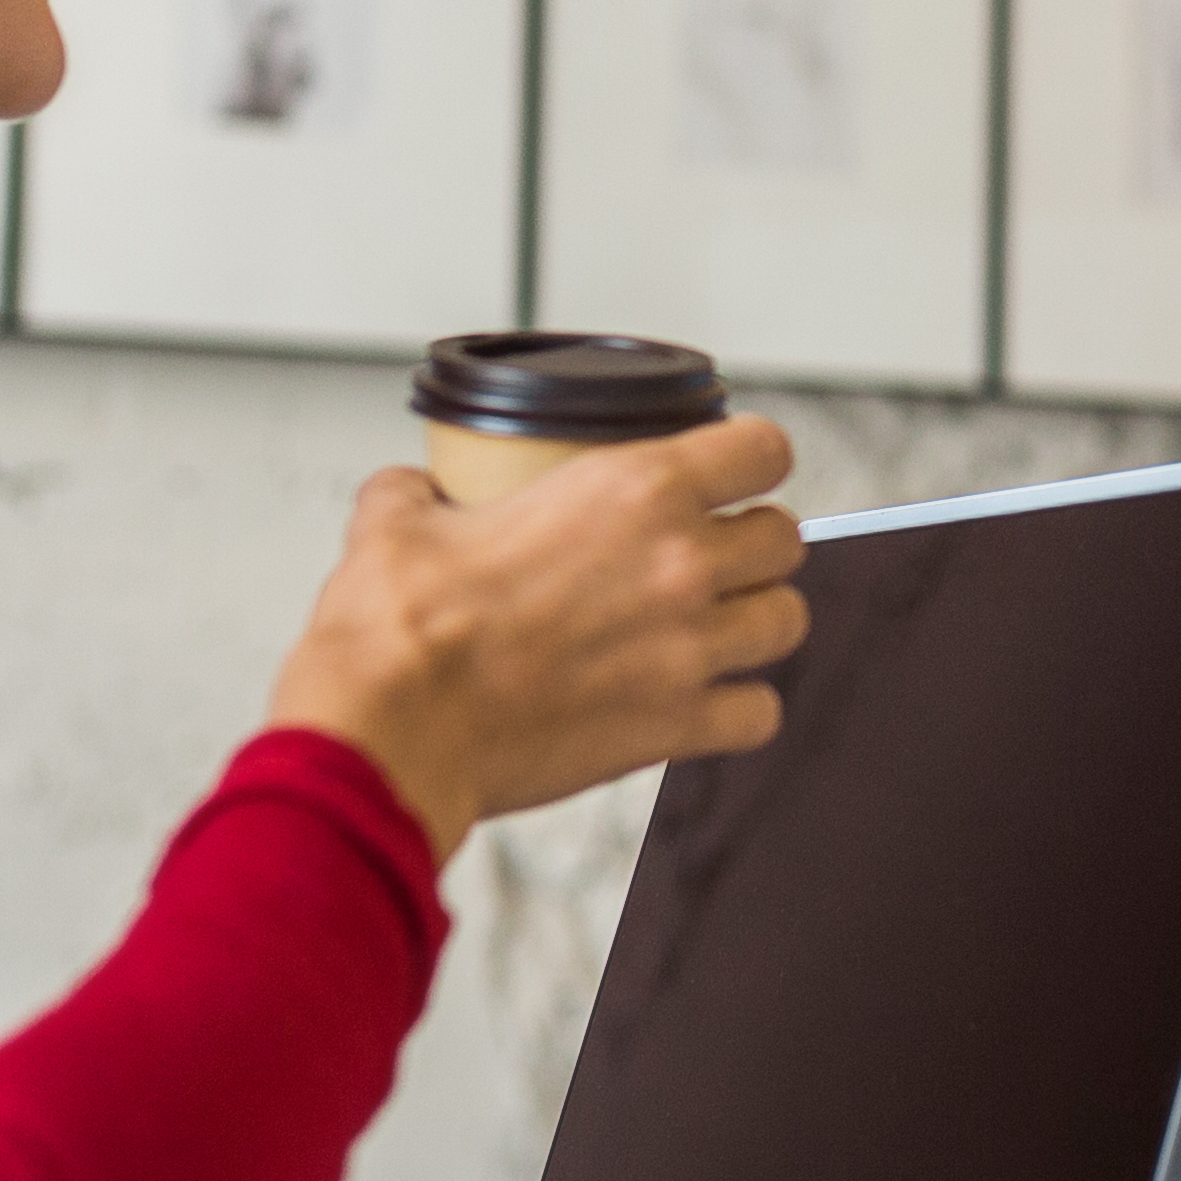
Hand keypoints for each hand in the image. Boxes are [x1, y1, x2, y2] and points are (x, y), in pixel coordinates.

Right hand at [267, 418, 807, 846]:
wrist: (392, 731)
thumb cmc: (401, 630)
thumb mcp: (396, 521)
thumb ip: (420, 492)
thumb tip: (415, 491)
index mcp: (632, 490)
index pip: (760, 449)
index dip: (751, 457)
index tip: (733, 472)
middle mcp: (679, 564)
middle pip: (785, 539)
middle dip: (754, 545)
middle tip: (712, 556)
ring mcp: (688, 650)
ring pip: (788, 622)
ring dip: (756, 621)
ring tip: (716, 627)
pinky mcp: (677, 727)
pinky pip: (760, 716)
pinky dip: (741, 711)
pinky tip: (703, 703)